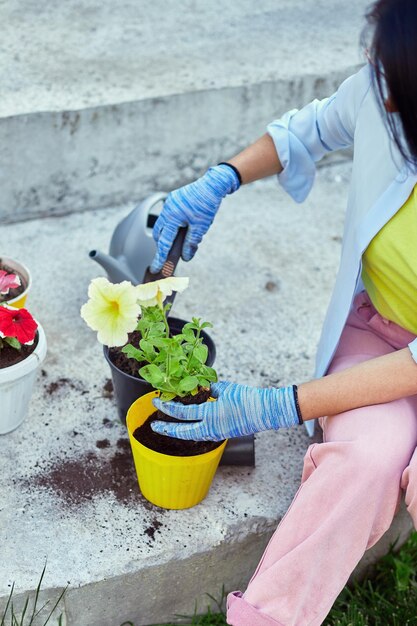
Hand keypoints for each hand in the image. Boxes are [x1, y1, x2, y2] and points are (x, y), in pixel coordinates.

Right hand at [150, 164, 239, 272]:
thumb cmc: (206, 204)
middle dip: (162, 245)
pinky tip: (182, 226)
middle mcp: (167, 210)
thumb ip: (191, 243)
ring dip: (167, 234)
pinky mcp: (172, 199)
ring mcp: (169, 203)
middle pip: (159, 233)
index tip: (156, 268)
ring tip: (178, 240)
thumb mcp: (201, 227)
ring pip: (162, 224)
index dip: (160, 257)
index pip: (164, 243)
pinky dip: (171, 224)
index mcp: (172, 217)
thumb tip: (186, 257)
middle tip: (169, 254)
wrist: (212, 184)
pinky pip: (167, 215)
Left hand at [151, 381, 301, 441]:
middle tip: (154, 425)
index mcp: (210, 414)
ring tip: (168, 428)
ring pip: (191, 436)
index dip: (167, 407)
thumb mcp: (225, 388)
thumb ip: (210, 389)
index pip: (182, 412)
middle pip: (182, 432)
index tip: (157, 402)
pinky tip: (188, 428)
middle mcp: (211, 427)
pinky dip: (191, 432)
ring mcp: (216, 433)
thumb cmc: (246, 398)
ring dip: (179, 432)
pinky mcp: (222, 434)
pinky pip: (202, 435)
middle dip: (166, 429)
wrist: (265, 411)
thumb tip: (200, 388)